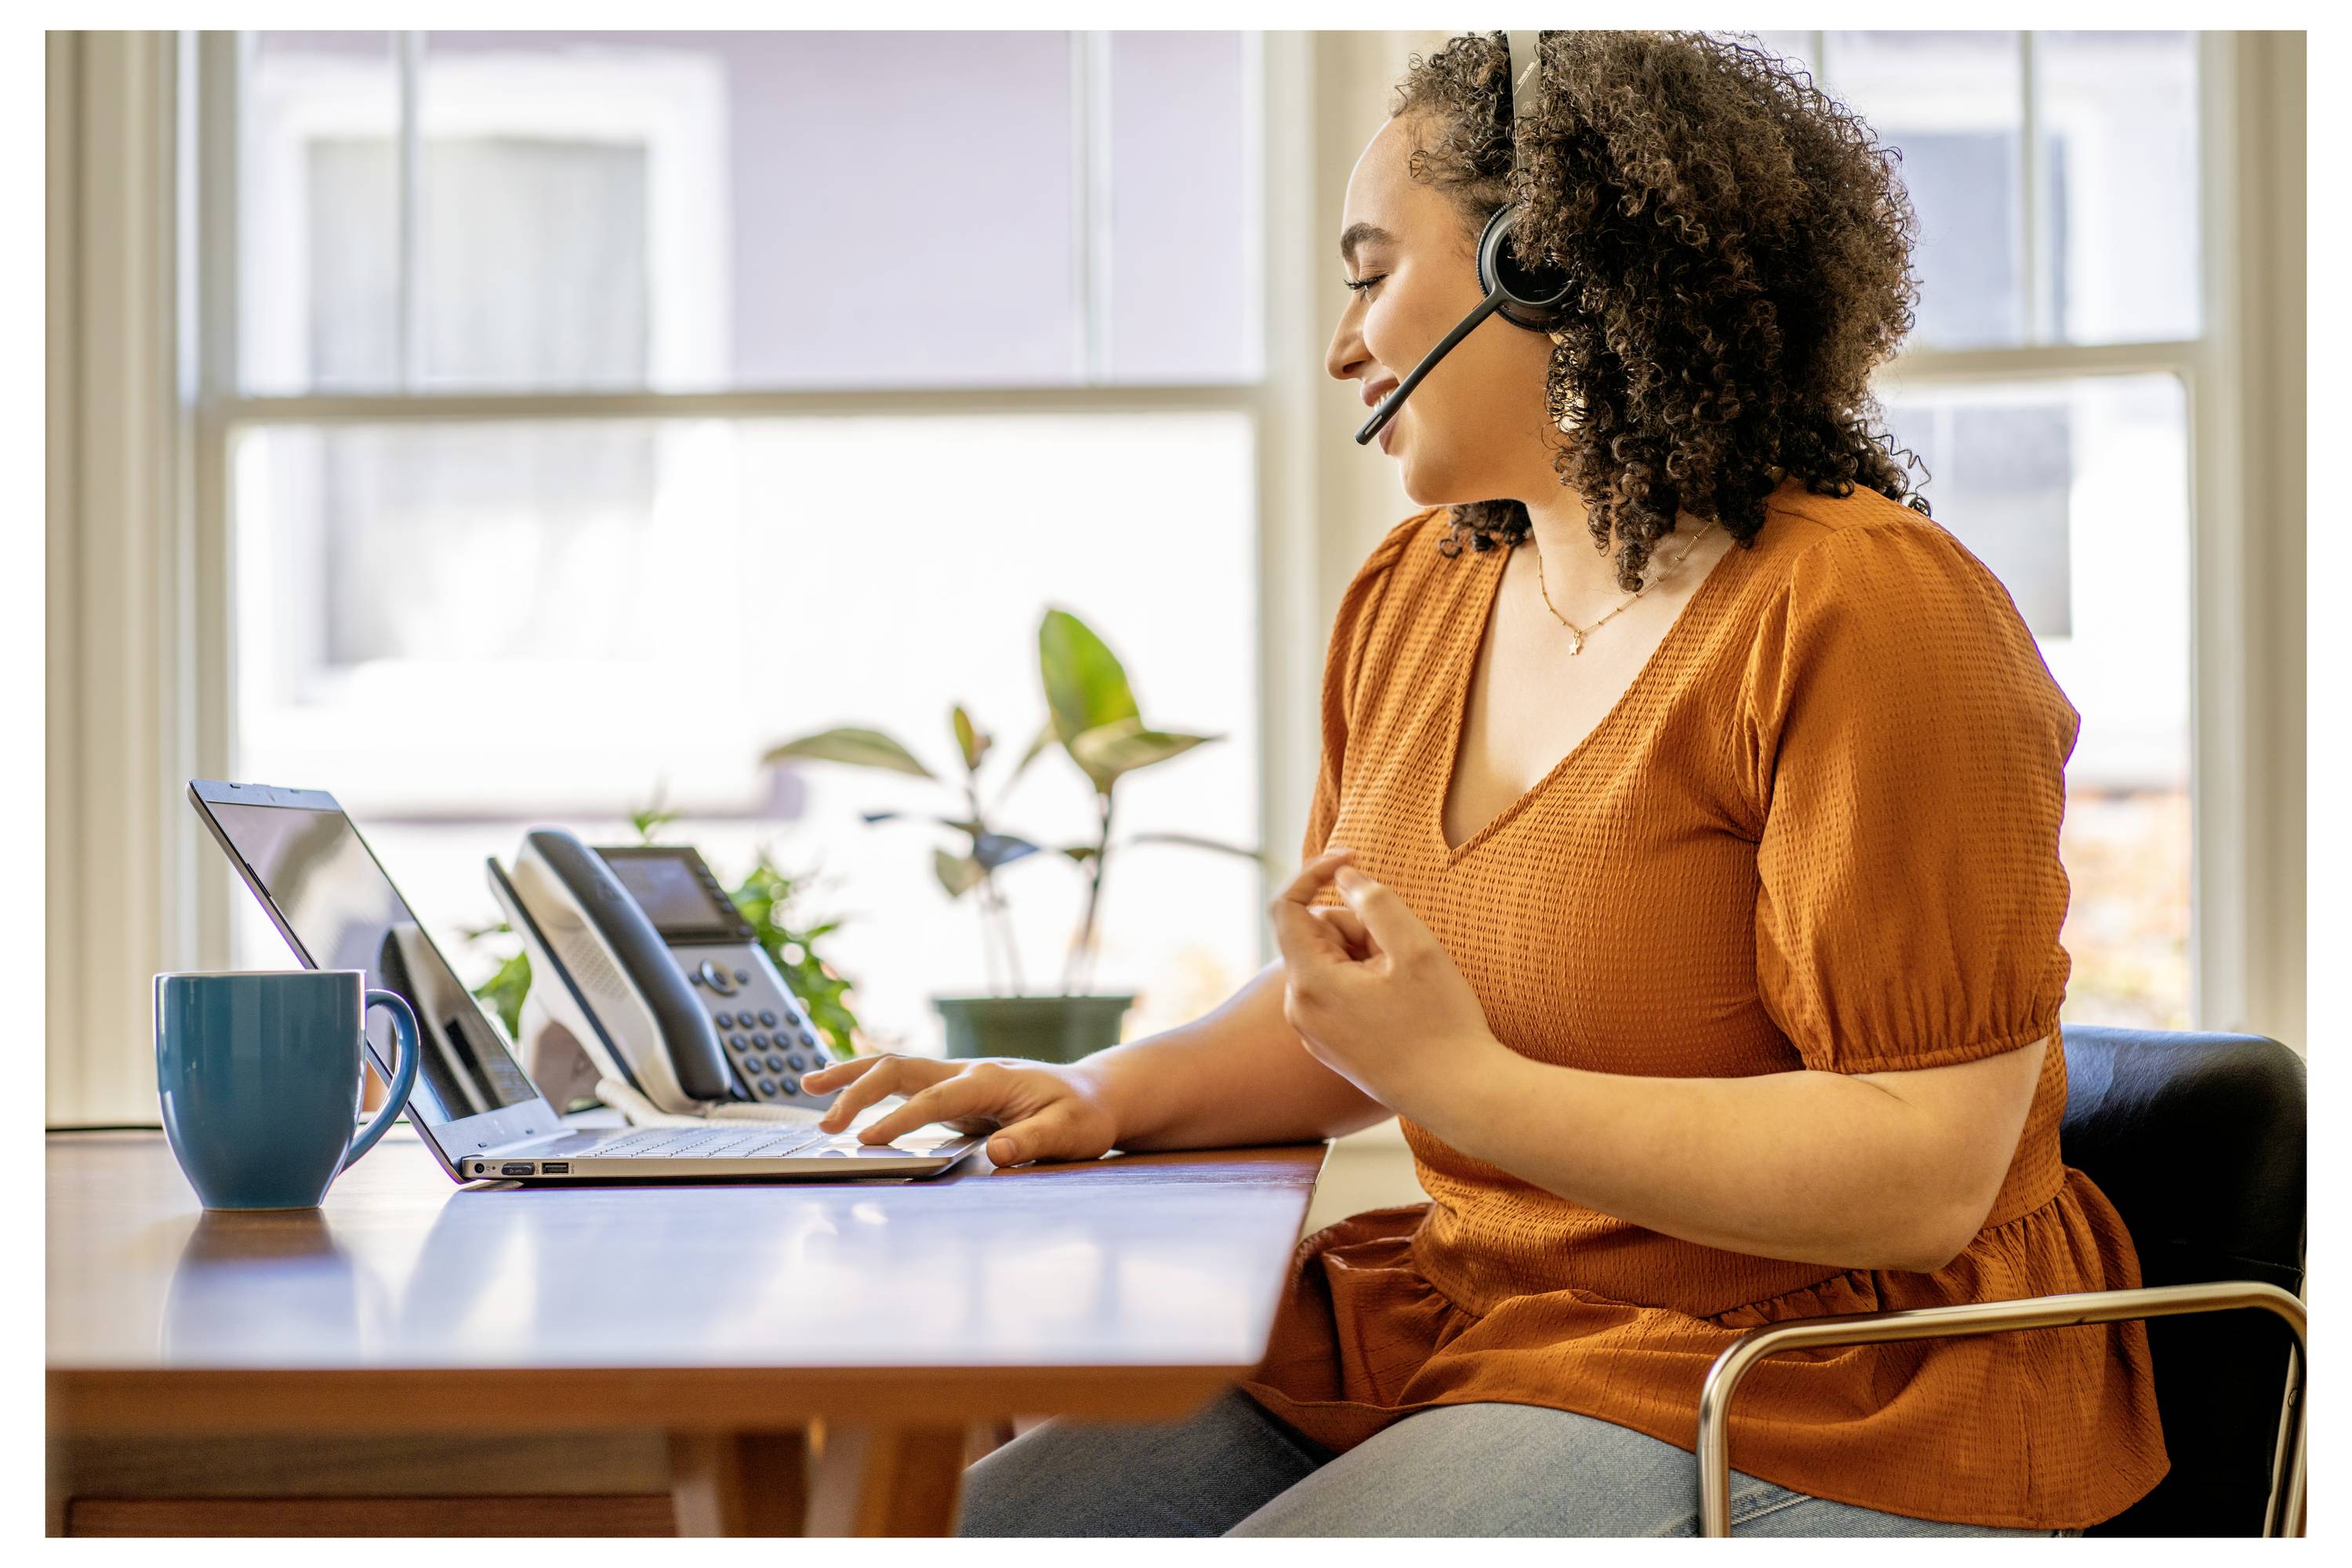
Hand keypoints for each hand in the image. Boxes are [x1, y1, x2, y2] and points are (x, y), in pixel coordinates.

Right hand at [801, 1053, 1117, 1167]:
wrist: (1094, 1095)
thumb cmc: (1083, 1115)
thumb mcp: (1070, 1132)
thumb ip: (1033, 1142)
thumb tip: (997, 1157)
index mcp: (989, 1080)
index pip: (933, 1098)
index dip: (898, 1120)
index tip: (866, 1142)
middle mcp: (966, 1072)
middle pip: (898, 1069)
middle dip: (857, 1091)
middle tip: (824, 1124)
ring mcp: (956, 1079)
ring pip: (893, 1068)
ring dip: (851, 1076)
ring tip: (807, 1086)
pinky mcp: (952, 1093)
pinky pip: (902, 1084)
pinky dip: (868, 1085)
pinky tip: (843, 1097)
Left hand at [1266, 846, 1502, 1113]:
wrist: (1460, 1096)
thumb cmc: (1442, 1023)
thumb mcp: (1414, 947)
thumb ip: (1374, 901)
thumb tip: (1344, 877)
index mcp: (1310, 982)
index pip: (1287, 906)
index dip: (1316, 873)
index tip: (1355, 856)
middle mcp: (1300, 1010)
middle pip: (1315, 935)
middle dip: (1356, 926)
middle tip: (1401, 949)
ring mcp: (1313, 1033)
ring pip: (1328, 964)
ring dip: (1363, 956)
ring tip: (1405, 982)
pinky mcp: (1331, 1048)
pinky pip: (1336, 993)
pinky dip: (1363, 983)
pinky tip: (1401, 1005)